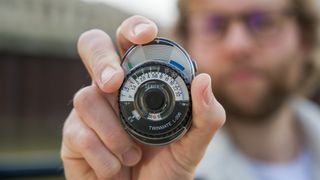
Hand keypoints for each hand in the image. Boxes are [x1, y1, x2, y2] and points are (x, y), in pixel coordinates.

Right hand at [61, 15, 225, 179]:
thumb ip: (206, 115)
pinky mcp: (73, 135)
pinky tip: (115, 168)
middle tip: (114, 83)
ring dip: (114, 134)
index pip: (130, 42)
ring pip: (86, 97)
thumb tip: (203, 79)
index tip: (145, 35)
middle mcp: (111, 89)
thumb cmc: (168, 167)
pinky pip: (79, 134)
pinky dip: (104, 156)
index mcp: (140, 82)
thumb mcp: (194, 143)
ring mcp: (89, 110)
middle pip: (92, 46)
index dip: (133, 29)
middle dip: (101, 59)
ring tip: (132, 156)